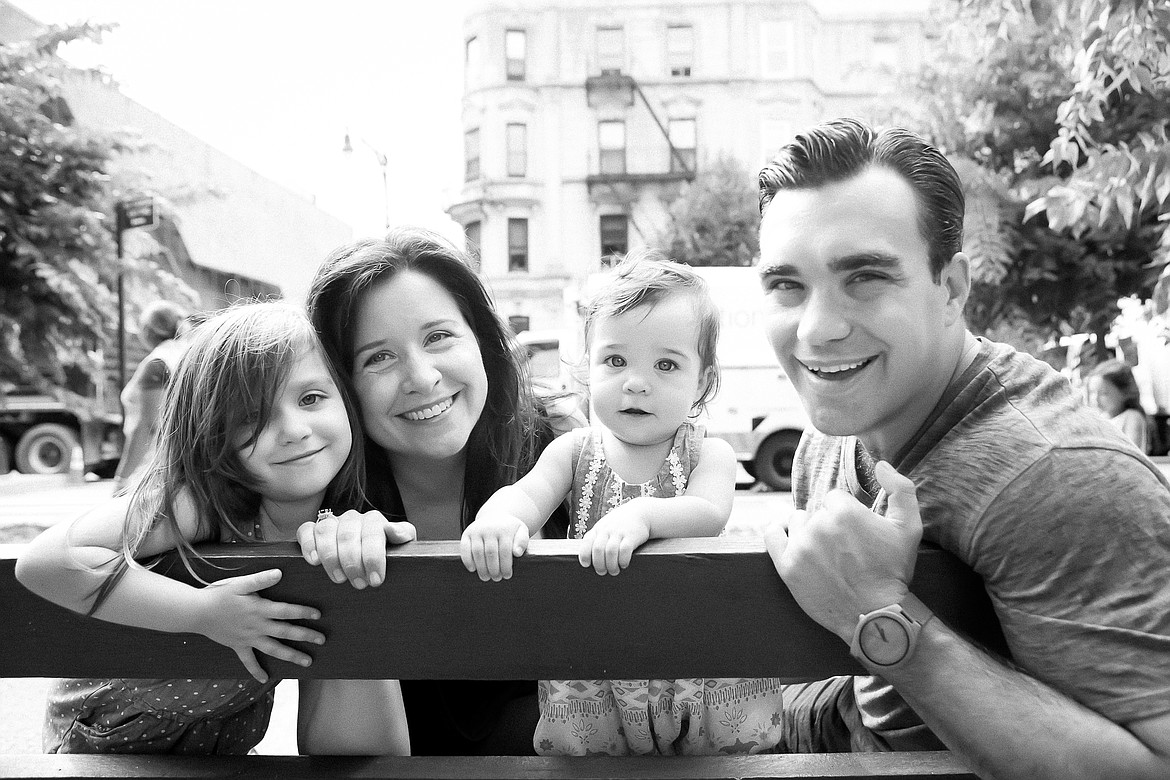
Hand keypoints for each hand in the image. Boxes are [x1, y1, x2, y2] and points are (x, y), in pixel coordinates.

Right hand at [194, 569, 324, 682]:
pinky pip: (248, 661)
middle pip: (285, 632)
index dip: (303, 611)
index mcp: (259, 609)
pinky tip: (265, 680)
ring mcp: (248, 638)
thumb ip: (260, 580)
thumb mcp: (240, 584)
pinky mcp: (238, 646)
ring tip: (307, 661)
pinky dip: (256, 671)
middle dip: (305, 635)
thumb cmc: (219, 595)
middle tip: (322, 639)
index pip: (287, 611)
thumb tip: (279, 573)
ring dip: (291, 655)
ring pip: (273, 649)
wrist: (196, 612)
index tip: (318, 614)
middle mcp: (257, 626)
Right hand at [297, 510, 415, 588]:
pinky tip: (313, 561)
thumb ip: (403, 535)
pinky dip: (308, 544)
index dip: (373, 557)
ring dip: (331, 557)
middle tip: (359, 585)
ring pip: (326, 531)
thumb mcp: (400, 546)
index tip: (376, 580)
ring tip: (339, 579)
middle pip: (348, 535)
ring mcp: (332, 523)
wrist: (369, 560)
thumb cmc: (386, 554)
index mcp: (374, 521)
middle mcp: (352, 518)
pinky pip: (306, 530)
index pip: (372, 533)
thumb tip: (392, 530)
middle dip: (353, 562)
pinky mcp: (313, 530)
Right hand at [460, 514, 529, 580]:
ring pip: (477, 552)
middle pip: (491, 553)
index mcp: (504, 528)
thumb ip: (522, 541)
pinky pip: (464, 548)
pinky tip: (473, 569)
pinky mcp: (466, 533)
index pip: (505, 550)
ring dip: (481, 568)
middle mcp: (489, 528)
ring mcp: (476, 530)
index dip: (506, 566)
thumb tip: (517, 553)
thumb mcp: (521, 531)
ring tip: (486, 577)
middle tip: (496, 579)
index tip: (507, 576)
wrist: (495, 516)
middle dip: (494, 569)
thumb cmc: (509, 529)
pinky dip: (467, 560)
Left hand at [579, 504, 650, 574]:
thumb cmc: (619, 525)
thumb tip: (588, 560)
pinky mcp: (632, 536)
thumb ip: (596, 540)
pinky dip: (623, 560)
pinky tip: (624, 564)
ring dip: (611, 565)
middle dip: (599, 564)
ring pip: (610, 551)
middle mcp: (607, 530)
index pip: (587, 542)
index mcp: (598, 529)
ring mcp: (619, 532)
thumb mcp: (605, 528)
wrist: (640, 513)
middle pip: (598, 549)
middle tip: (602, 572)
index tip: (586, 565)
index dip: (584, 555)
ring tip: (614, 571)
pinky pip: (625, 550)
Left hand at [764, 461, 921, 640]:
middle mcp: (818, 525)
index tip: (855, 532)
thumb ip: (901, 489)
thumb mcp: (909, 528)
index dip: (846, 514)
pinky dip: (777, 532)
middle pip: (816, 511)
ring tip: (825, 552)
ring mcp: (800, 546)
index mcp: (844, 511)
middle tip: (843, 548)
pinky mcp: (786, 566)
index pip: (834, 499)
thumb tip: (882, 464)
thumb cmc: (893, 571)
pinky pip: (771, 536)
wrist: (875, 615)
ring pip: (797, 522)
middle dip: (828, 524)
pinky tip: (786, 536)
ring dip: (807, 530)